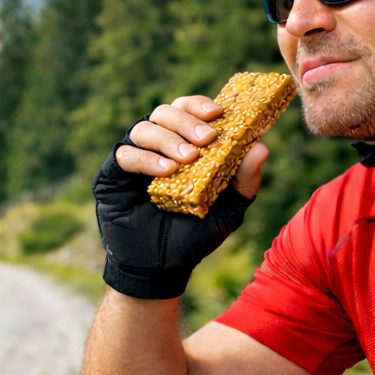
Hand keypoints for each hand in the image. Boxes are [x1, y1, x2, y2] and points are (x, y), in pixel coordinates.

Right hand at [93, 96, 266, 299]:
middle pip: (165, 112)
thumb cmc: (193, 236)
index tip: (218, 113)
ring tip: (186, 160)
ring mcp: (134, 159)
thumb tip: (262, 148)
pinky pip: (125, 154)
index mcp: (184, 146)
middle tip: (206, 139)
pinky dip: (146, 158)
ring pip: (144, 128)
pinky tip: (165, 171)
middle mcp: (157, 147)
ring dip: (167, 139)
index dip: (200, 105)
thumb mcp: (228, 211)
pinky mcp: (113, 175)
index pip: (188, 111)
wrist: (161, 268)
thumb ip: (244, 181)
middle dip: (187, 121)